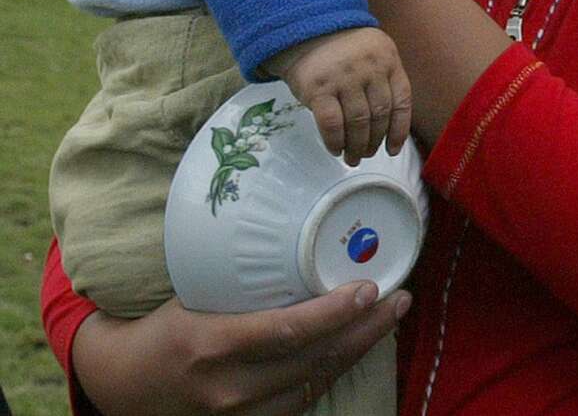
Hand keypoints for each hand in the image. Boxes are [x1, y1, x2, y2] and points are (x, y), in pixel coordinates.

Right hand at [73, 282, 406, 415]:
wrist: (124, 386)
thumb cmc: (164, 327)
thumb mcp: (193, 297)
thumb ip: (241, 281)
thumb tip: (298, 233)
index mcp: (210, 346)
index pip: (288, 331)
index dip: (336, 312)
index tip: (370, 287)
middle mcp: (228, 387)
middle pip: (314, 358)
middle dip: (366, 328)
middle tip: (399, 297)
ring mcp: (240, 415)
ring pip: (317, 380)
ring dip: (360, 348)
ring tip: (389, 317)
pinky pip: (304, 398)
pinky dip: (333, 369)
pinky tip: (356, 344)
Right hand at [266, 28, 411, 161]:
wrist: (306, 31)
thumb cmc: (344, 50)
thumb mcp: (374, 55)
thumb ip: (384, 81)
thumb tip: (389, 129)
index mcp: (389, 61)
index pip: (402, 102)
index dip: (399, 130)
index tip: (394, 149)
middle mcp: (370, 70)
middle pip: (379, 116)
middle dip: (374, 142)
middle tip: (367, 154)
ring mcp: (345, 78)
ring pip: (357, 123)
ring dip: (356, 146)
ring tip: (353, 157)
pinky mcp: (319, 88)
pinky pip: (332, 123)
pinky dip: (335, 141)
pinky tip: (335, 149)